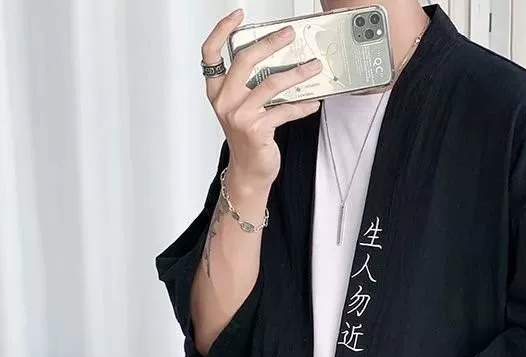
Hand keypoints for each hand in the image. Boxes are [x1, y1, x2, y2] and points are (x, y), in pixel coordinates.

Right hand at [201, 10, 322, 189]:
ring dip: (297, 73)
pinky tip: (313, 102)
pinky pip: (285, 110)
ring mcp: (240, 115)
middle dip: (270, 43)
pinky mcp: (257, 129)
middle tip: (288, 35)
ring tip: (313, 67)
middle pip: (245, 60)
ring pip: (271, 83)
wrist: (248, 172)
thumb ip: (250, 87)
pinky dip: (302, 105)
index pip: (211, 53)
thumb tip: (279, 64)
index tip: (237, 15)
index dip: (222, 30)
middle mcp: (225, 101)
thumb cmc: (247, 140)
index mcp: (217, 91)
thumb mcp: (241, 109)